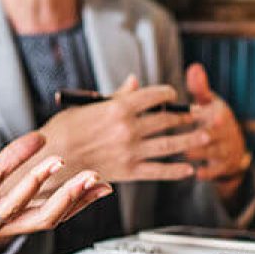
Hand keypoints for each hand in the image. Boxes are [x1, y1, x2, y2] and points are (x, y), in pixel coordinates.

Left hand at [0, 132, 111, 253]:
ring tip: (52, 161)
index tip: (103, 186)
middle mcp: (0, 227)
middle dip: (69, 197)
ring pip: (11, 208)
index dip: (79, 202)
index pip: (54, 213)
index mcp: (11, 219)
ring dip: (33, 184)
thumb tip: (40, 138)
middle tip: (90, 177)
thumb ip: (12, 161)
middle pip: (43, 217)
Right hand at [36, 75, 203, 184]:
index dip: (168, 93)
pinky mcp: (129, 171)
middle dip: (185, 115)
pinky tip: (188, 169)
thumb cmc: (62, 130)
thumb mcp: (86, 106)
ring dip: (190, 140)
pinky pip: (159, 171)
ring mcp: (131, 151)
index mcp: (118, 107)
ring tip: (204, 136)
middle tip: (197, 114)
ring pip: (170, 144)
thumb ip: (115, 96)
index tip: (173, 95)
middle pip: (167, 119)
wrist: (50, 159)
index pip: (154, 95)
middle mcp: (129, 128)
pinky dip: (176, 171)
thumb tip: (134, 82)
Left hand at [184, 63, 248, 199]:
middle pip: (212, 133)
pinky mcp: (222, 167)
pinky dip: (206, 172)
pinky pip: (214, 171)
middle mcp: (224, 132)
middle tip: (182, 133)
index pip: (215, 112)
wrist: (233, 147)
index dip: (206, 112)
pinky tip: (196, 173)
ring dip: (196, 152)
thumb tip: (194, 67)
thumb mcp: (210, 102)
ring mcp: (224, 150)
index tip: (198, 111)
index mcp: (220, 114)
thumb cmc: (212, 119)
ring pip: (210, 152)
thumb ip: (200, 87)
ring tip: (181, 151)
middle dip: (200, 133)